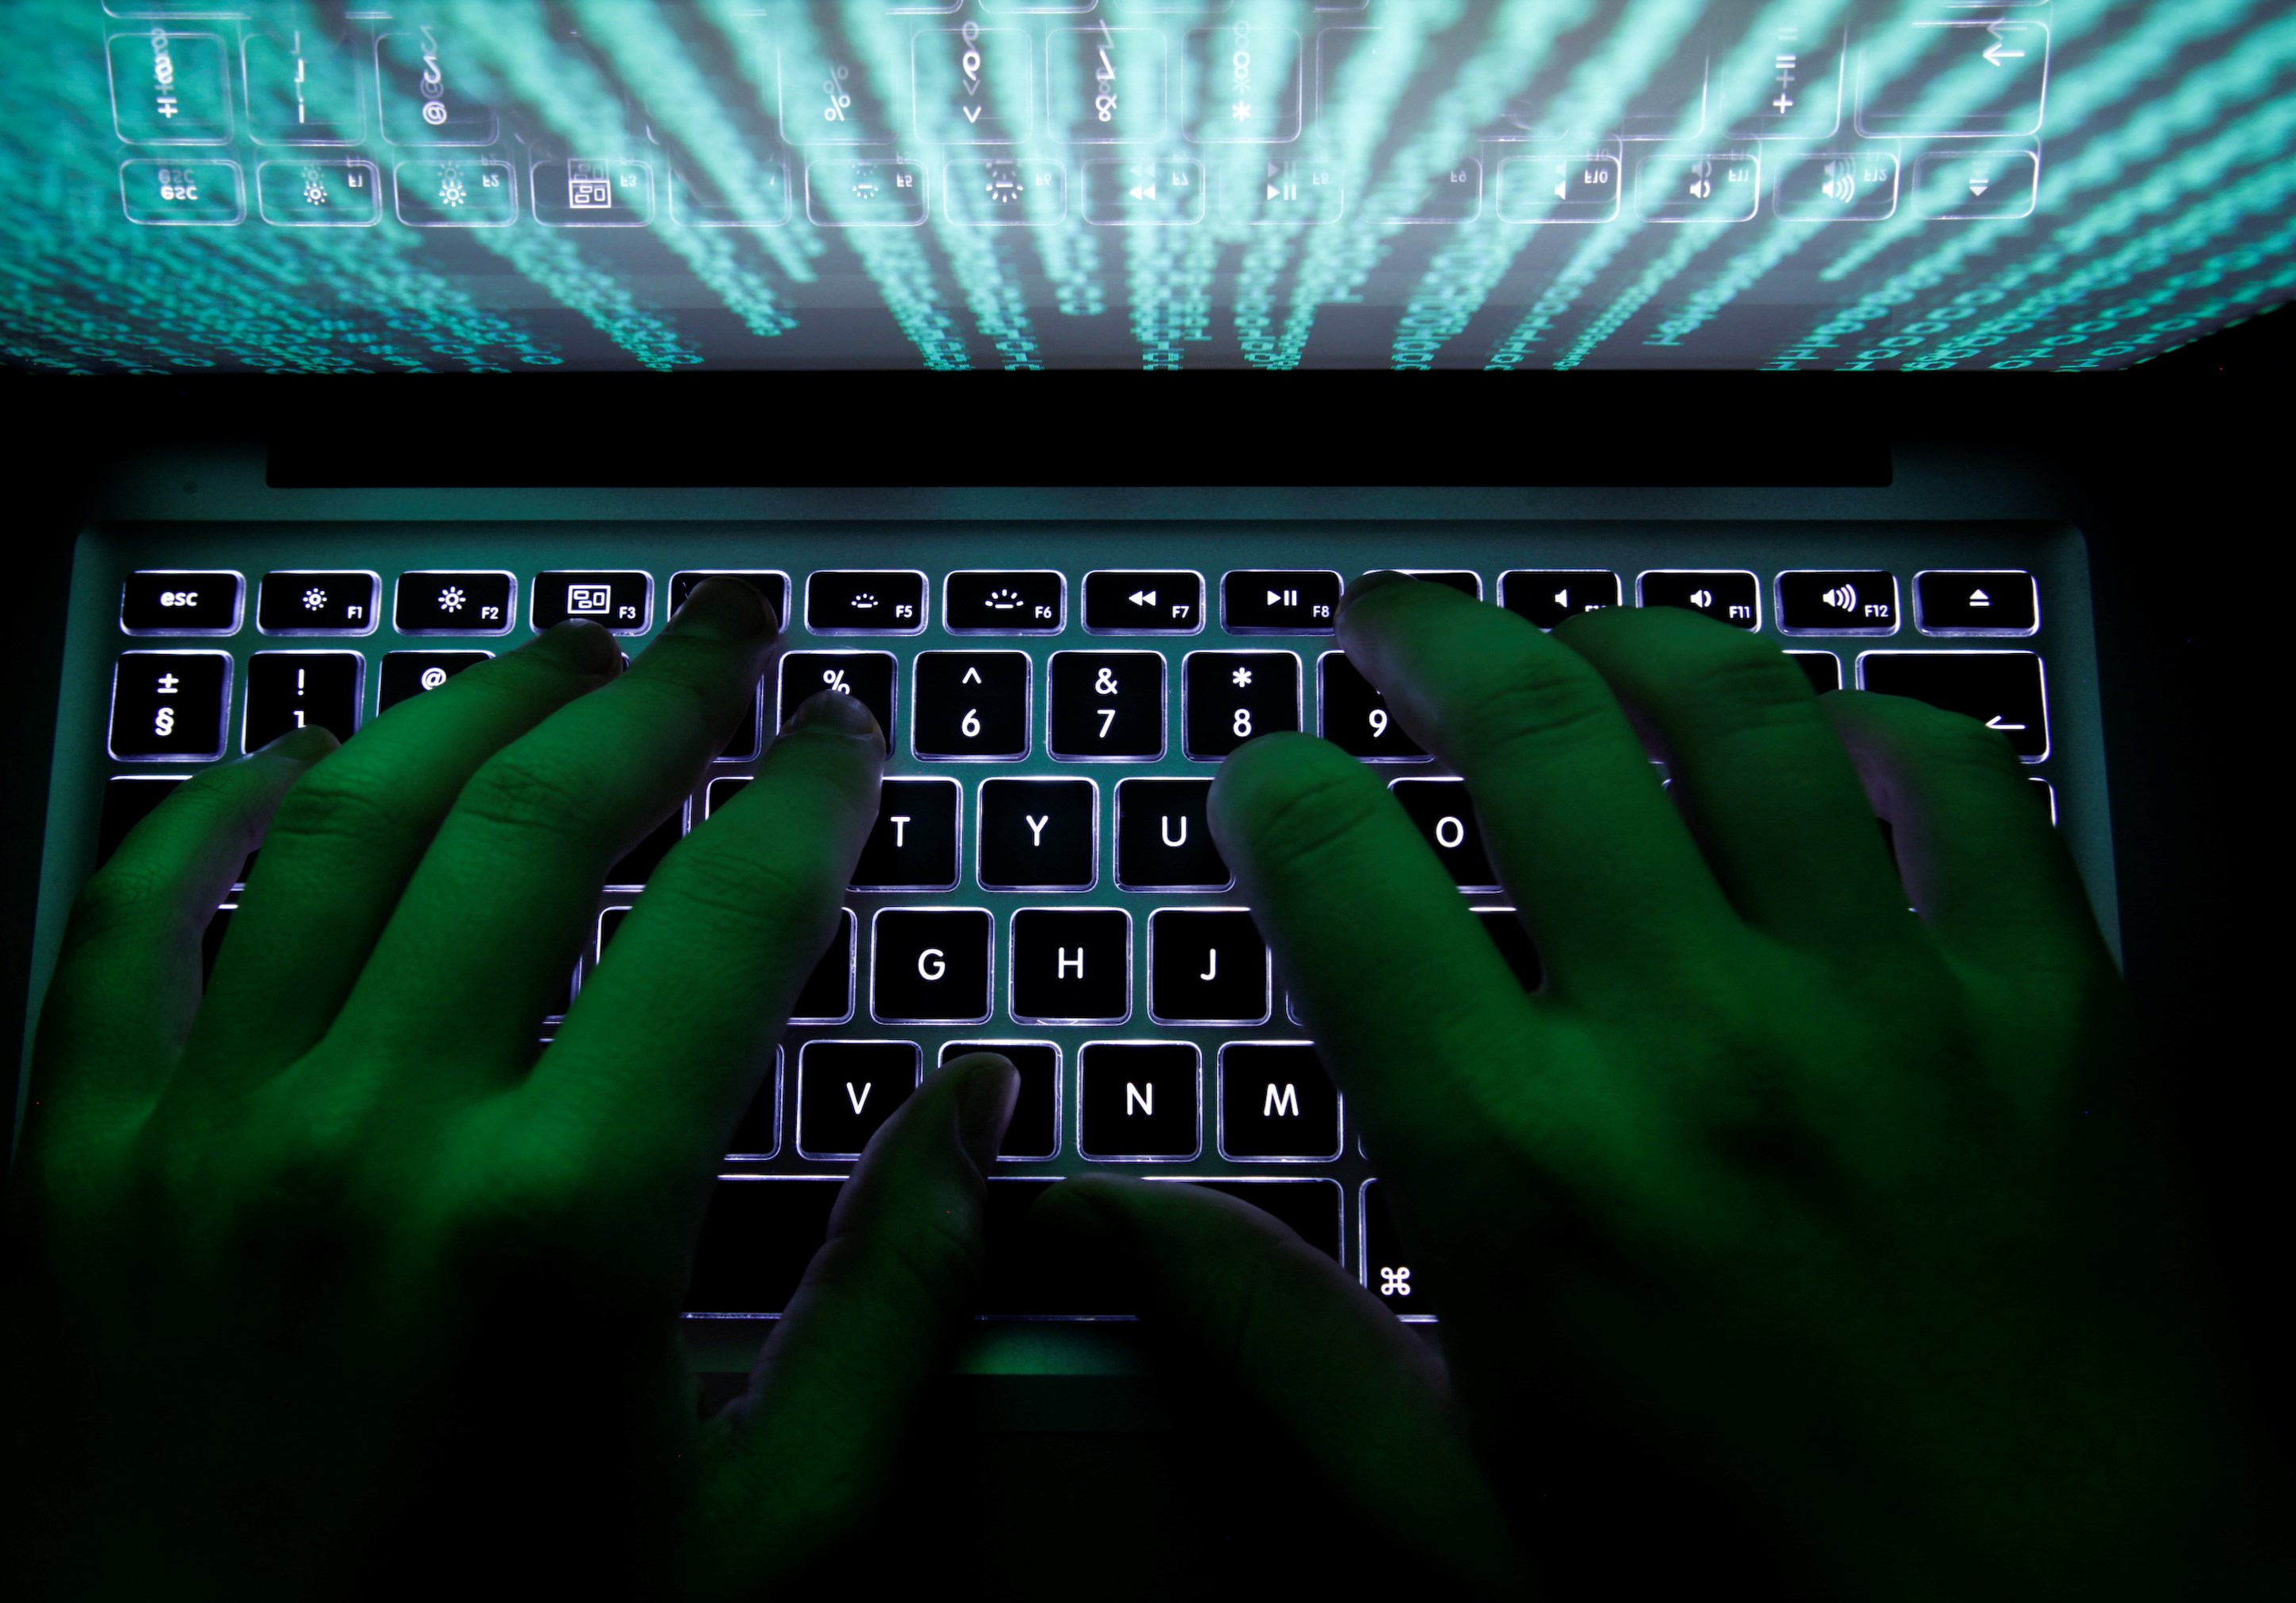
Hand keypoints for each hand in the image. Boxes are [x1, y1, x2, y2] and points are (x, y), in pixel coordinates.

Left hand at [0, 581, 1019, 1598]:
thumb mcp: (767, 1533)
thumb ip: (895, 1302)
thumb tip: (975, 1108)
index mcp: (564, 1228)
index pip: (729, 922)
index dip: (809, 800)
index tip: (845, 740)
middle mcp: (375, 1144)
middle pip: (538, 820)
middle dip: (659, 693)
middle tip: (725, 627)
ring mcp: (206, 1143)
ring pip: (342, 825)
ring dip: (466, 704)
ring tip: (557, 647)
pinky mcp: (81, 1176)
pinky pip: (124, 926)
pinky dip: (208, 812)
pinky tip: (291, 758)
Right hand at [1046, 576, 2277, 1595]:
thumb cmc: (1736, 1597)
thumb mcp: (1454, 1508)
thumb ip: (1271, 1334)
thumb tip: (1103, 1208)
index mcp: (1520, 1165)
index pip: (1339, 867)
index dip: (1274, 789)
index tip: (1267, 782)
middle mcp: (1695, 1045)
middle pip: (1530, 727)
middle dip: (1431, 638)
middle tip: (1394, 624)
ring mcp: (1888, 1009)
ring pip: (1740, 711)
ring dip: (1634, 638)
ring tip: (1584, 637)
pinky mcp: (2052, 1013)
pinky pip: (1959, 782)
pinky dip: (1874, 722)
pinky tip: (1819, 735)